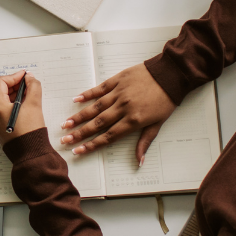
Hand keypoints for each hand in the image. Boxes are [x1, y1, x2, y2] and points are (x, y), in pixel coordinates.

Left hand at [0, 70, 45, 145]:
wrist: (30, 154)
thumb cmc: (30, 133)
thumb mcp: (34, 105)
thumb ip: (33, 87)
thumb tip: (30, 78)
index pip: (0, 82)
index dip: (13, 77)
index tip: (24, 77)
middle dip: (12, 84)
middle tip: (26, 84)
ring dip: (11, 93)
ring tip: (26, 94)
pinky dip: (9, 103)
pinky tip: (22, 104)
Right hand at [61, 63, 175, 163]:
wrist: (171, 74)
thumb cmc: (166, 99)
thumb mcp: (158, 123)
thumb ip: (145, 142)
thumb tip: (139, 161)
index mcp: (133, 120)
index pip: (109, 136)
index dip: (92, 145)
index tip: (78, 151)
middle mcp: (123, 108)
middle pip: (98, 123)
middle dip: (80, 133)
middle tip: (65, 140)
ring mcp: (119, 93)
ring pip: (96, 107)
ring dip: (79, 116)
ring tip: (66, 124)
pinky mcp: (118, 80)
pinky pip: (100, 89)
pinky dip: (88, 94)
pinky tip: (76, 100)